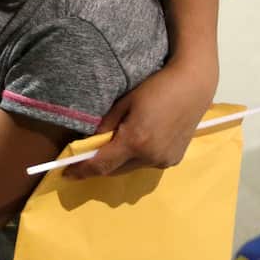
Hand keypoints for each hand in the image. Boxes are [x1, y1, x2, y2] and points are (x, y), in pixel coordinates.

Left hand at [65, 59, 216, 178]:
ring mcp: (164, 161)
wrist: (193, 86)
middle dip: (99, 165)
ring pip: (131, 168)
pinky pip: (147, 164)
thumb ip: (105, 125)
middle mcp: (150, 158)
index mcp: (135, 142)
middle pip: (115, 170)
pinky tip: (138, 142)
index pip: (101, 165)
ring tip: (115, 144)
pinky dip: (137, 157)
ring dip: (119, 161)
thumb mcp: (125, 103)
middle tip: (86, 157)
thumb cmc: (156, 88)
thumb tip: (89, 141)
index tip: (67, 173)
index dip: (82, 171)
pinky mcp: (174, 160)